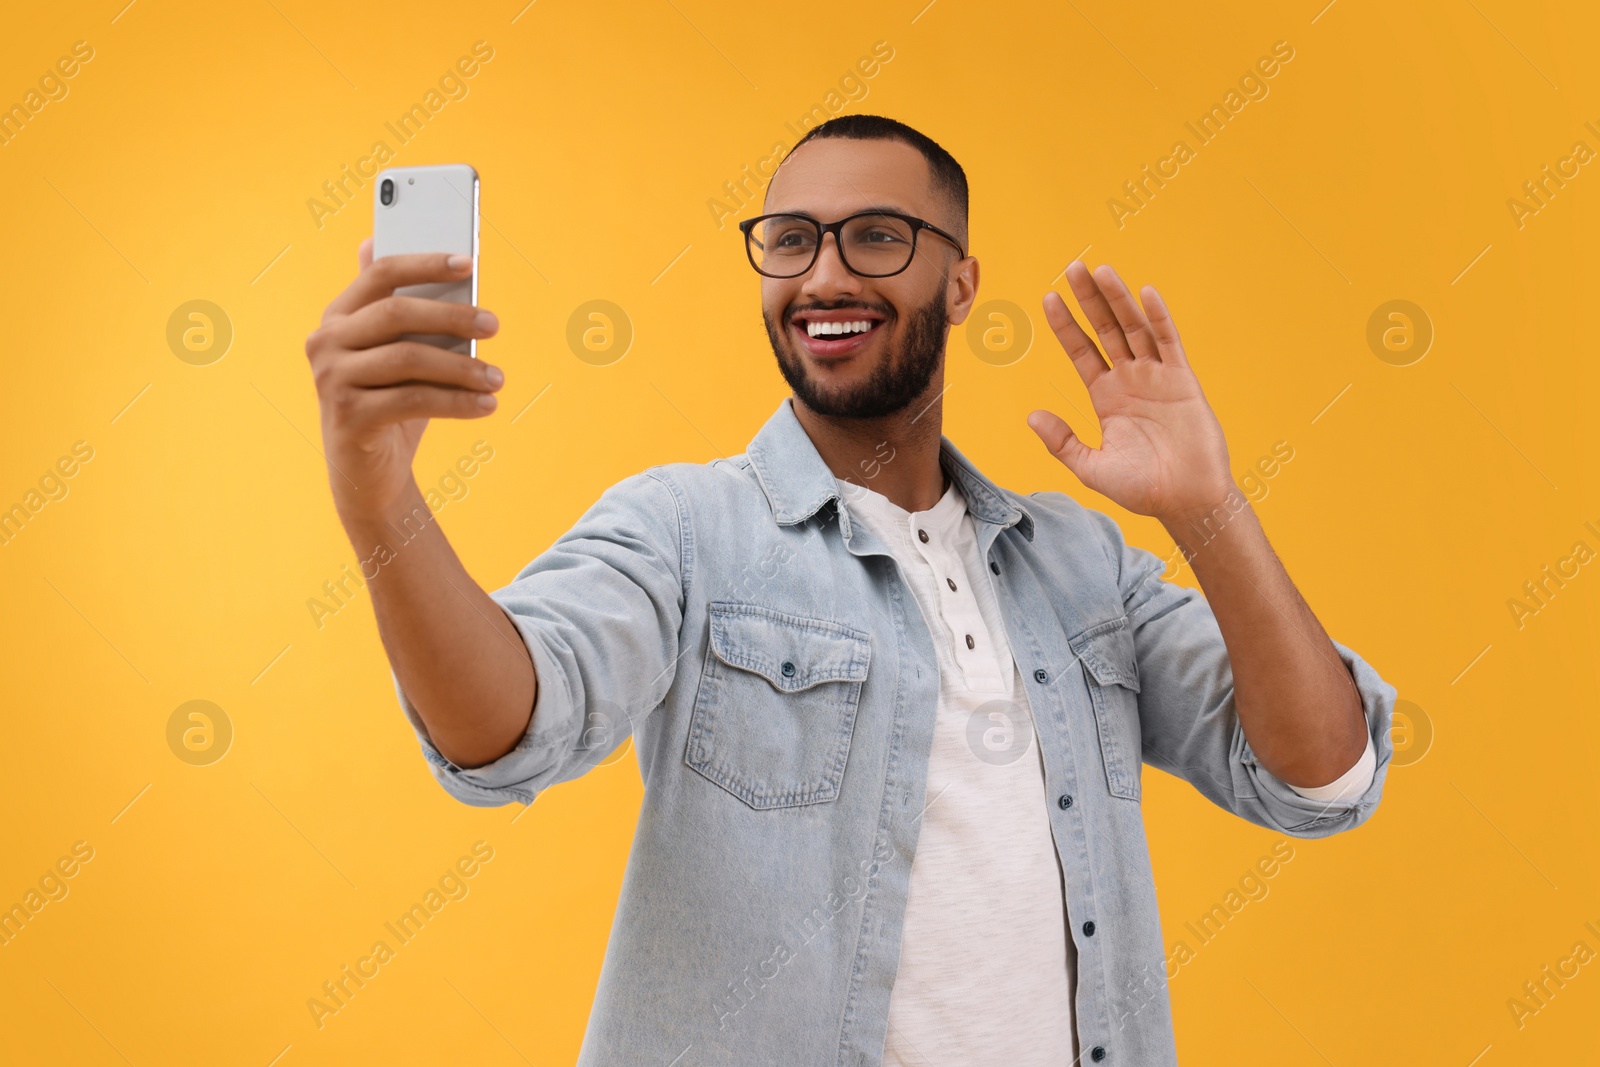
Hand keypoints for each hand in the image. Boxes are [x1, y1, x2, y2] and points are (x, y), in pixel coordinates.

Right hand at [305, 238, 502, 524]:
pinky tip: (486, 406)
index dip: (425, 264)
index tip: (468, 263)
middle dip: (452, 317)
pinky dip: (456, 403)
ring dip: (462, 368)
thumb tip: (437, 263)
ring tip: (497, 378)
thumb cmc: (390, 403)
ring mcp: (332, 379)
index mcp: (338, 316)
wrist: (368, 471)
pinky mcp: (348, 416)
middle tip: (493, 325)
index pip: (381, 274)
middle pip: (397, 315)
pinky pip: (413, 400)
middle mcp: (325, 342)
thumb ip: (407, 313)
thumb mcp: (398, 355)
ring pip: (408, 359)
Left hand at [1027, 261, 1232, 525]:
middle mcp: (1130, 379)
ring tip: (1101, 270)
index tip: (1048, 298)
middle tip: (1072, 267)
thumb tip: (1031, 416)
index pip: (1081, 351)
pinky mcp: (1183, 381)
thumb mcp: (1091, 467)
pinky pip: (1169, 343)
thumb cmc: (1141, 488)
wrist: (1186, 500)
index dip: (1065, 325)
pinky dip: (1159, 318)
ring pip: (1134, 328)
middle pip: (1105, 329)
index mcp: (1106, 396)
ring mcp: (1157, 377)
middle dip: (1089, 299)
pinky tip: (1146, 293)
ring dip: (1118, 300)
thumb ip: (1062, 442)